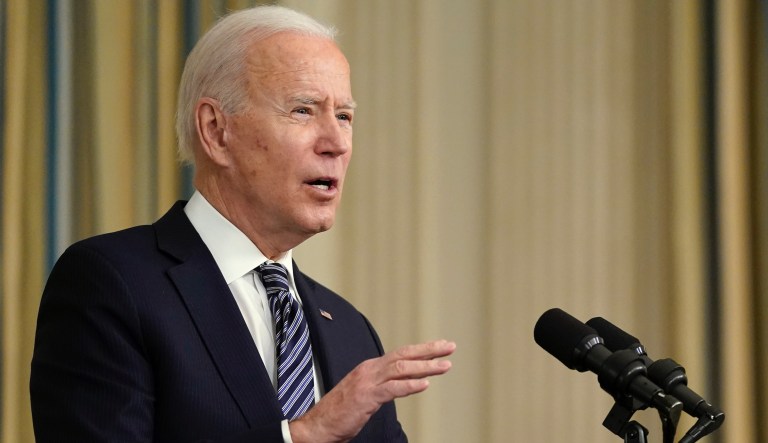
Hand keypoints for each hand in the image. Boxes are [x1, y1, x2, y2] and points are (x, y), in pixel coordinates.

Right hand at [288, 339, 455, 442]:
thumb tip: (402, 382)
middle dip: (429, 350)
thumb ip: (382, 385)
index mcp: (370, 368)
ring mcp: (367, 382)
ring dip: (426, 366)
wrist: (318, 426)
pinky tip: (425, 384)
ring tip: (445, 365)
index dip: (422, 350)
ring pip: (401, 368)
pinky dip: (410, 385)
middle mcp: (370, 370)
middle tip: (450, 347)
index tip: (441, 347)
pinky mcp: (366, 397)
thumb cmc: (341, 413)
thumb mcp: (365, 393)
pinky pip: (392, 389)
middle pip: (404, 355)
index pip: (401, 354)